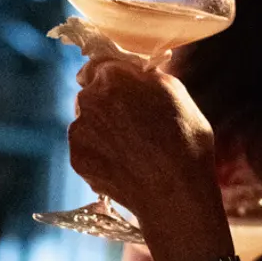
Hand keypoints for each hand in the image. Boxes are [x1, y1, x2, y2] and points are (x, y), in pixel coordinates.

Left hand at [67, 55, 221, 252]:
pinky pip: (87, 149)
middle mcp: (88, 98)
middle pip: (92, 94)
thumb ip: (147, 74)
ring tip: (132, 150)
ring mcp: (79, 130)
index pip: (100, 65)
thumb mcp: (177, 93)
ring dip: (103, 130)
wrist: (174, 194)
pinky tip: (124, 165)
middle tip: (134, 124)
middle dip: (108, 104)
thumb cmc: (184, 141)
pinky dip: (100, 154)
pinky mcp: (77, 158)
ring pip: (87, 122)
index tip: (124, 90)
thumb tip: (135, 70)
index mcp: (113, 76)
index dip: (114, 78)